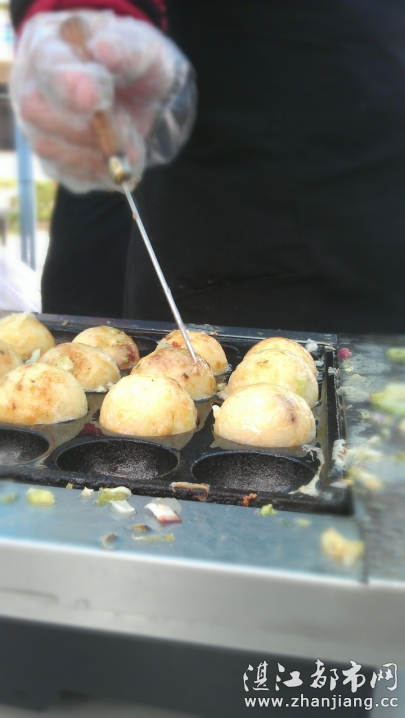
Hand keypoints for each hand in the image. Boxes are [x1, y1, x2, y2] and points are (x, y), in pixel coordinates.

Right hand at [10, 11, 195, 191]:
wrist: (146, 100)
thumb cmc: (137, 65)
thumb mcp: (143, 47)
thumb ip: (126, 47)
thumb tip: (101, 51)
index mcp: (50, 44)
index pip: (47, 63)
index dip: (68, 83)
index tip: (96, 99)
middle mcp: (32, 86)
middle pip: (36, 111)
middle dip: (87, 125)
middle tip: (128, 122)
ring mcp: (39, 128)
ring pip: (50, 149)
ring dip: (98, 152)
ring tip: (131, 137)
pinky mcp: (56, 162)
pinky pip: (71, 177)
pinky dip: (102, 172)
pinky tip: (122, 158)